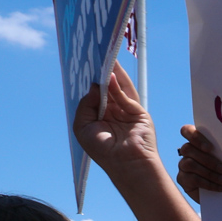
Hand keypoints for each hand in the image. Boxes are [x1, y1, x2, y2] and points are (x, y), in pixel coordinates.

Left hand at [72, 62, 160, 179]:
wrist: (126, 164)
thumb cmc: (103, 150)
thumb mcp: (83, 126)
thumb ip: (86, 105)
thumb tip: (96, 86)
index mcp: (101, 117)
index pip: (96, 95)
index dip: (91, 82)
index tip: (84, 66)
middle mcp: (114, 112)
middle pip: (108, 88)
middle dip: (102, 74)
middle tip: (96, 55)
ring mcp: (127, 112)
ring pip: (120, 88)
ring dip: (114, 74)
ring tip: (107, 57)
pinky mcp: (139, 113)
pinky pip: (127, 96)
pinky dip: (119, 86)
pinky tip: (111, 76)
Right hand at [177, 124, 221, 202]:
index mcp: (197, 140)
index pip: (187, 130)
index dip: (195, 137)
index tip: (210, 148)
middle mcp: (187, 151)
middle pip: (188, 149)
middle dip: (208, 159)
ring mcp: (182, 164)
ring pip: (189, 164)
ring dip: (210, 173)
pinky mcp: (182, 179)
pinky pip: (192, 179)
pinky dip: (208, 183)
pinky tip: (220, 187)